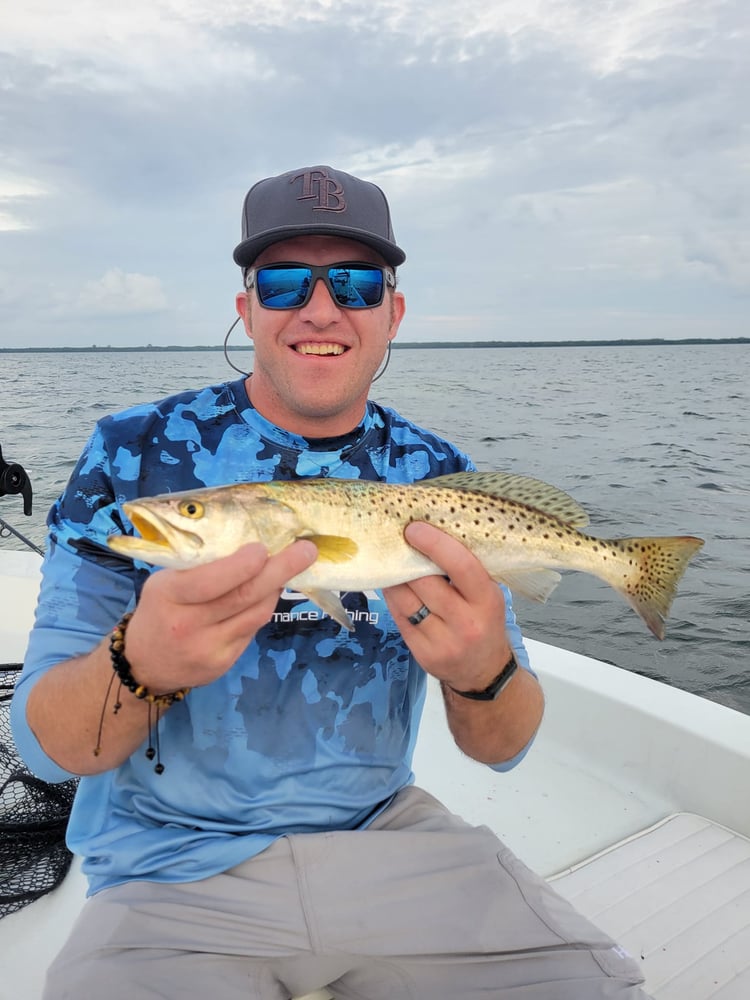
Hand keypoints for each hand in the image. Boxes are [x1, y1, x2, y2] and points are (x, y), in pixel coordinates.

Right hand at [122, 539, 318, 692]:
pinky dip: (263, 608)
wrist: (145, 664)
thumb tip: (252, 547)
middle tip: (306, 550)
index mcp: (169, 597)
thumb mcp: (165, 582)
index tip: (263, 548)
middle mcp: (188, 626)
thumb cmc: (160, 610)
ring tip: (289, 567)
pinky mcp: (223, 664)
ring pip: (256, 614)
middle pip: (243, 597)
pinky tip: (267, 594)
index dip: (241, 565)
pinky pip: (252, 629)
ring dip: (276, 588)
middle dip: (280, 570)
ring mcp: (208, 649)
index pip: (210, 582)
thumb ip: (201, 568)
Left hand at [383, 521, 511, 690]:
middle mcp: (467, 623)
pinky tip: (395, 588)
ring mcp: (443, 642)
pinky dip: (394, 598)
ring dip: (394, 577)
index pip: (461, 566)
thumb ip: (464, 570)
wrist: (483, 672)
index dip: (435, 544)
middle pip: (425, 582)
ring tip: (392, 563)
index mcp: (487, 601)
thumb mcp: (488, 595)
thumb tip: (430, 535)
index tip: (414, 528)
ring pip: (406, 600)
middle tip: (397, 541)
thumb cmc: (484, 621)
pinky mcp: (423, 655)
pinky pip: (399, 617)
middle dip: (408, 558)